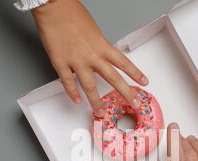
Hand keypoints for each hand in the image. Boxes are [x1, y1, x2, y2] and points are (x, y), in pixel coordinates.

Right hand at [32, 0, 148, 114]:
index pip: (124, 63)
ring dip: (96, 101)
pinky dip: (72, 93)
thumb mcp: (93, 30)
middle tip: (134, 104)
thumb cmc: (72, 13)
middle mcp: (92, 56)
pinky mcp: (60, 63)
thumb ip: (98, 46)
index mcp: (102, 46)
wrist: (53, 7)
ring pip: (90, 87)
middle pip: (113, 79)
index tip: (144, 82)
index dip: (136, 74)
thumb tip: (100, 57)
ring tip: (101, 111)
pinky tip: (76, 101)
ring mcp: (76, 62)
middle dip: (125, 93)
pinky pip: (68, 82)